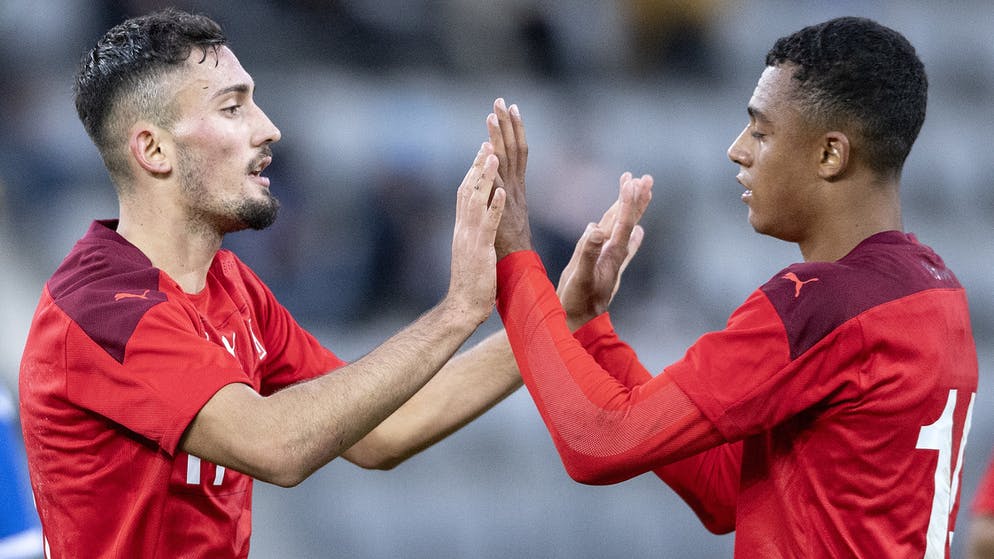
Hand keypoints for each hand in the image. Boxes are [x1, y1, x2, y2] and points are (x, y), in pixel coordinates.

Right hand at [446, 142, 505, 324]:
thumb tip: (475, 223)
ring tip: (494, 155)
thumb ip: (472, 235)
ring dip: (485, 178)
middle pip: (467, 190)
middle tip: (487, 142)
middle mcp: (463, 229)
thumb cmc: (471, 283)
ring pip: (476, 201)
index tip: (482, 152)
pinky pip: (488, 224)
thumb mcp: (471, 253)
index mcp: (462, 229)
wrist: (463, 306)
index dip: (473, 172)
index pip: (465, 194)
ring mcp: (470, 238)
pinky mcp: (480, 250)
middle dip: (477, 166)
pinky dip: (496, 206)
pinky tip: (504, 191)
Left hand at [487, 98, 530, 258]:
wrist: (515, 269)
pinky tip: (488, 150)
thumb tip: (492, 180)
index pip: (518, 152)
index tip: (511, 108)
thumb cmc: (507, 246)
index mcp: (517, 190)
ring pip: (506, 162)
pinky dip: (494, 167)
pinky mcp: (503, 211)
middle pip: (514, 150)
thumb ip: (500, 196)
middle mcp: (517, 190)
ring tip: (493, 115)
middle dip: (508, 124)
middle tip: (502, 100)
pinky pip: (498, 185)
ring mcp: (511, 199)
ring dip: (499, 137)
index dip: (515, 130)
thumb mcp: (505, 214)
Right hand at [556, 172, 652, 329]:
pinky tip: (636, 231)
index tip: (631, 180)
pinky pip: (620, 244)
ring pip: (623, 228)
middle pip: (628, 221)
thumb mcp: (579, 276)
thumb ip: (587, 252)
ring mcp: (611, 260)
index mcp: (611, 253)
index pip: (622, 221)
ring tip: (639, 192)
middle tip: (645, 177)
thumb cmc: (576, 301)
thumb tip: (596, 228)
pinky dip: (628, 233)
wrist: (579, 324)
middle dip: (636, 199)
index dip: (627, 200)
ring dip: (631, 209)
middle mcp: (614, 254)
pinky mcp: (606, 267)